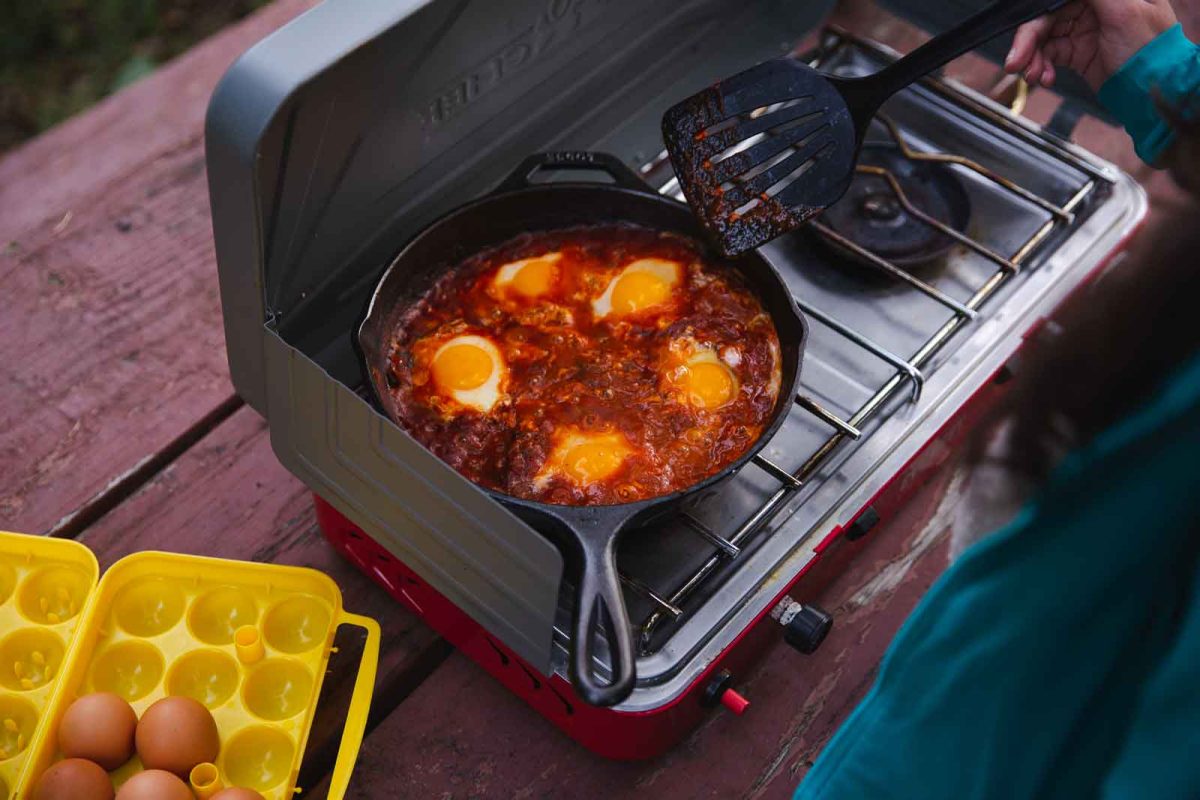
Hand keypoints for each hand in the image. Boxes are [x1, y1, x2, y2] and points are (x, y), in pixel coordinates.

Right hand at [1004, 0, 1177, 90]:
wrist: (1151, 93)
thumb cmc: (1149, 51)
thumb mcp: (1124, 10)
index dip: (1039, 11)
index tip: (1025, 31)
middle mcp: (1095, 8)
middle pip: (1048, 17)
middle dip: (1029, 41)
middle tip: (1015, 62)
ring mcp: (1086, 31)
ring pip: (1045, 38)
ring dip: (1033, 58)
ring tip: (1032, 75)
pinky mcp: (1079, 53)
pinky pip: (1050, 56)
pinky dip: (1043, 68)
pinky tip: (1045, 78)